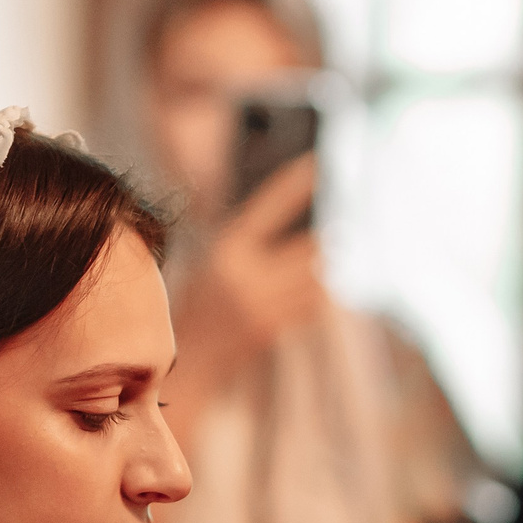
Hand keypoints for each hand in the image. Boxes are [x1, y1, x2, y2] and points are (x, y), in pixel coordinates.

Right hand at [167, 155, 326, 408]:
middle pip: (309, 248)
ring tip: (323, 261)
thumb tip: (295, 225)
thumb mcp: (211, 262)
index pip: (269, 205)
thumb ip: (245, 244)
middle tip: (341, 229)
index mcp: (226, 249)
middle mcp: (246, 275)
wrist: (181, 360)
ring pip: (316, 278)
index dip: (295, 183)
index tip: (319, 162)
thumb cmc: (195, 303)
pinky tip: (311, 291)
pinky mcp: (272, 329)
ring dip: (322, 269)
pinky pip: (312, 304)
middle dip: (324, 240)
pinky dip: (316, 294)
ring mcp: (262, 305)